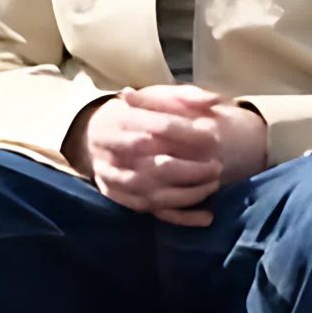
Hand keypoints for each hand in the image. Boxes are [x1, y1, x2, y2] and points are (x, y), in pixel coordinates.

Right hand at [65, 86, 267, 225]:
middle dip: (193, 169)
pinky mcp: (120, 198)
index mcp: (123, 119)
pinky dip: (180, 216)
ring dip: (190, 194)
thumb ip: (185, 96)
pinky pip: (152, 212)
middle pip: (158, 166)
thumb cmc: (134, 112)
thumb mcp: (156, 96)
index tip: (215, 138)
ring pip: (155, 194)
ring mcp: (115, 178)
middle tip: (217, 165)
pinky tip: (206, 216)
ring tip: (214, 184)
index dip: (191, 135)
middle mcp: (114, 151)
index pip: (161, 127)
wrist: (93, 133)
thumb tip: (215, 100)